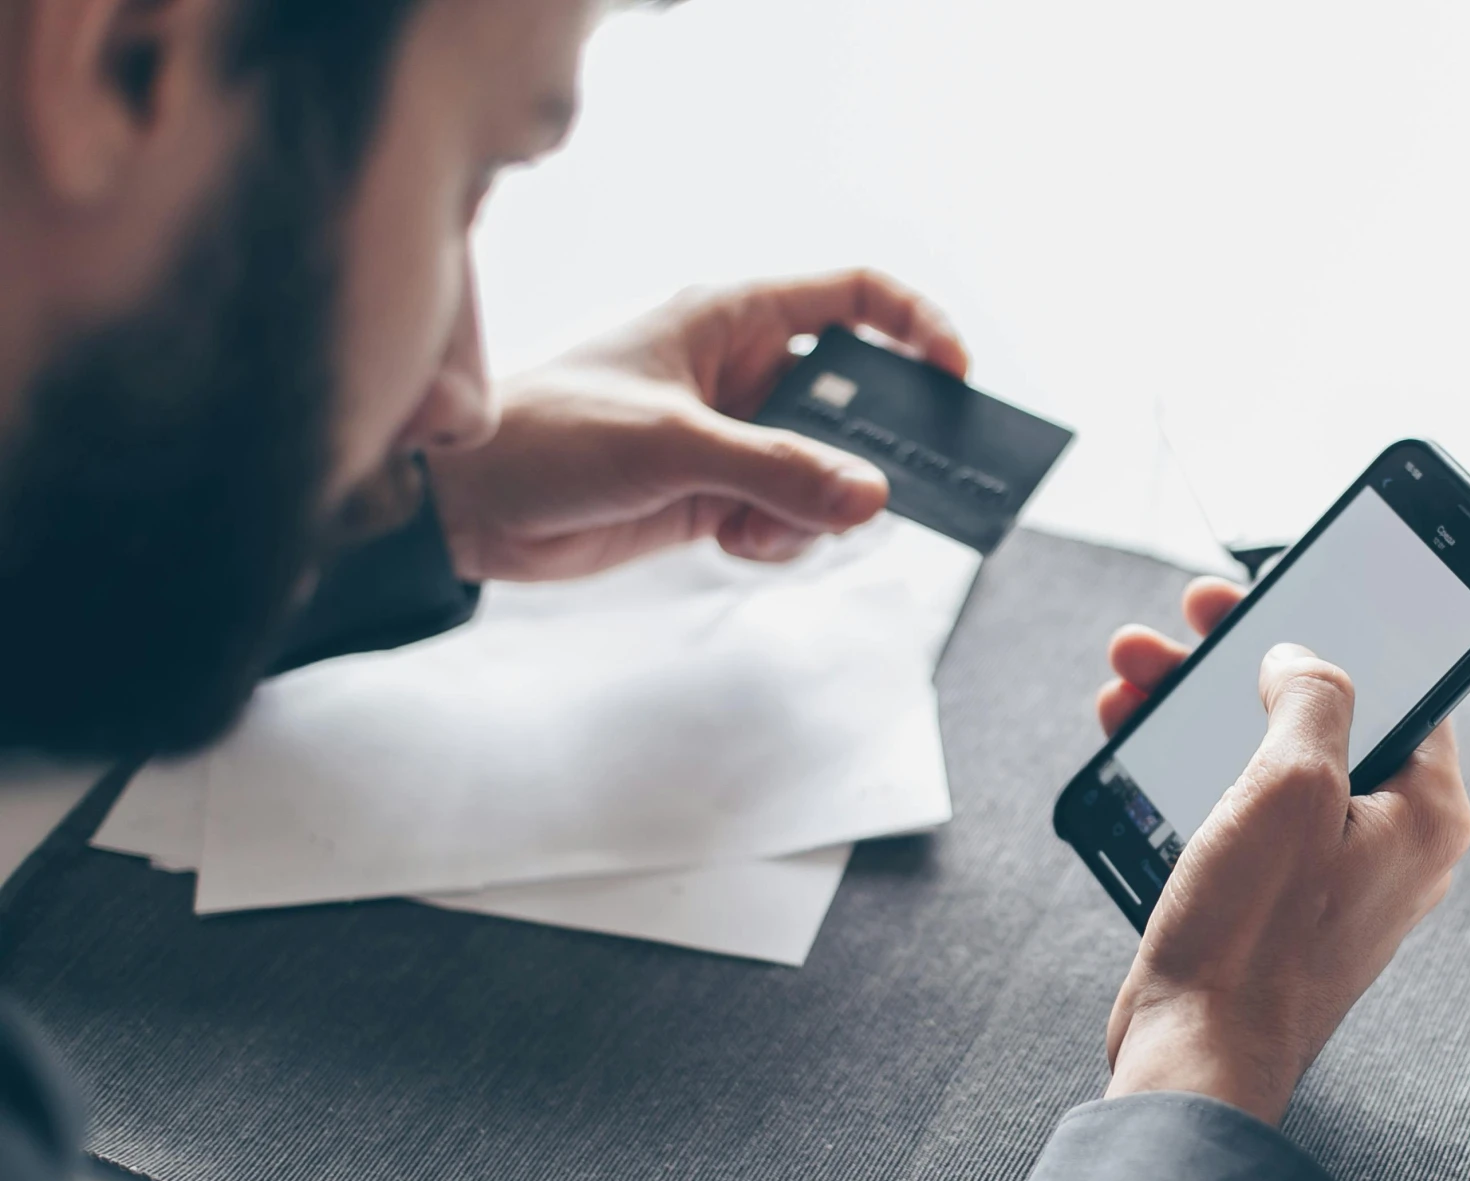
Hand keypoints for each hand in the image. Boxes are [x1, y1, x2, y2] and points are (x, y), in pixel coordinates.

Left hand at [426, 270, 968, 580]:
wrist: (464, 506)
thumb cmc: (546, 434)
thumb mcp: (670, 445)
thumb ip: (776, 470)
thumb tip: (870, 497)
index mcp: (730, 319)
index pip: (852, 299)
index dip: (914, 328)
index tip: (954, 379)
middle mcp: (740, 371)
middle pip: (852, 397)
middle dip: (873, 448)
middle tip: (896, 489)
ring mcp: (732, 435)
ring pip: (826, 469)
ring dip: (814, 507)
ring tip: (761, 526)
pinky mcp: (714, 493)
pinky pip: (789, 514)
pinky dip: (778, 536)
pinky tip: (731, 543)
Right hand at [1094, 581, 1469, 1122]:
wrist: (1194, 1057)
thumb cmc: (1253, 938)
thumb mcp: (1291, 784)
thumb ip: (1312, 695)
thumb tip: (1300, 660)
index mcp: (1427, 812)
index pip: (1409, 685)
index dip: (1341, 626)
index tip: (1284, 591)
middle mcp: (1391, 842)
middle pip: (1325, 713)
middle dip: (1244, 659)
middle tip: (1192, 618)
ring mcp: (1329, 874)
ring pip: (1268, 755)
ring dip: (1199, 705)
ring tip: (1133, 671)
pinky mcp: (1272, 899)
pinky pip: (1238, 805)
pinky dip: (1189, 764)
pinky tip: (1133, 734)